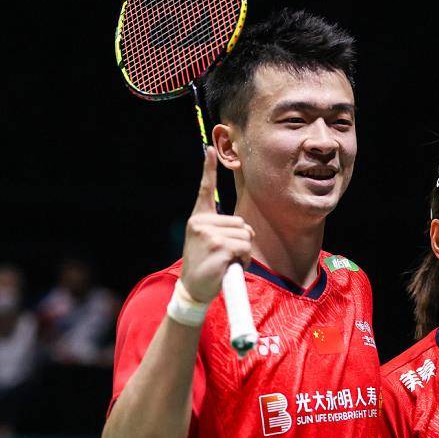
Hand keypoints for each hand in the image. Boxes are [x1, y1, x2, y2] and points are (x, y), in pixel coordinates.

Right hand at [179, 147, 254, 304]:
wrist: (193, 289)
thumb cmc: (205, 267)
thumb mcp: (207, 244)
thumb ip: (221, 231)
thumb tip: (244, 231)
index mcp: (198, 219)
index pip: (204, 189)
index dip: (208, 168)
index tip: (210, 148)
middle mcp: (200, 223)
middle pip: (241, 223)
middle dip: (241, 241)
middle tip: (225, 256)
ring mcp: (208, 234)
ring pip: (245, 235)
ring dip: (243, 252)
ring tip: (226, 262)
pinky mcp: (218, 246)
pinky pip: (244, 247)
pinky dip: (243, 260)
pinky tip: (227, 267)